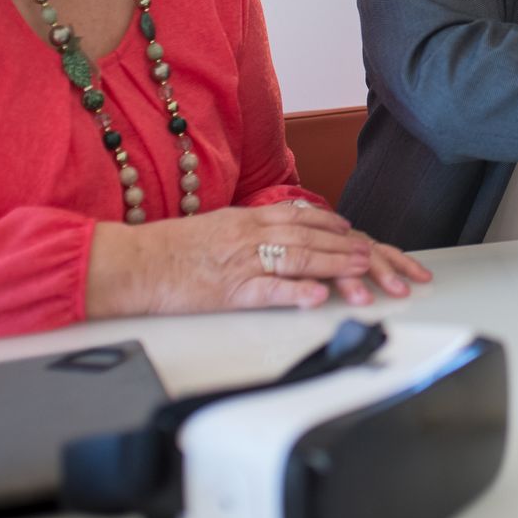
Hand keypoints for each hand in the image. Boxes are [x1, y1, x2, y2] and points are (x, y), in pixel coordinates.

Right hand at [86, 204, 427, 317]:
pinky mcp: (227, 289)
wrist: (132, 262)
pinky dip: (294, 293)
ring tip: (366, 272)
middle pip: (314, 238)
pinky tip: (318, 298)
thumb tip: (288, 234)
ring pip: (299, 258)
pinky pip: (266, 290)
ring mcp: (242, 260)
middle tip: (385, 263)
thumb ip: (255, 230)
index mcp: (252, 218)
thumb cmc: (172, 249)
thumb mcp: (220, 228)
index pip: (307, 218)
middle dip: (354, 250)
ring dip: (336, 264)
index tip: (365, 237)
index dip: (341, 228)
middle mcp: (253, 233)